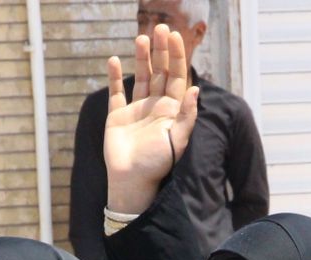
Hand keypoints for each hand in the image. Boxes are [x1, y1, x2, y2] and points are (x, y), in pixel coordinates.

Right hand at [103, 24, 198, 213]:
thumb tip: (196, 88)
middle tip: (159, 28)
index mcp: (172, 110)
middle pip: (161, 72)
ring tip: (141, 38)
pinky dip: (115, 76)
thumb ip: (187, 115)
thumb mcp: (178, 140)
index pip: (177, 77)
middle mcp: (156, 107)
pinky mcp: (117, 116)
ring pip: (141, 78)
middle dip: (161, 51)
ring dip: (142, 58)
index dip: (177, 56)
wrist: (131, 181)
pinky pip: (117, 92)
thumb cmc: (157, 163)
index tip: (174, 37)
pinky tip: (115, 60)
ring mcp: (136, 110)